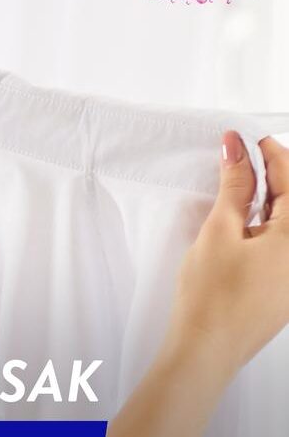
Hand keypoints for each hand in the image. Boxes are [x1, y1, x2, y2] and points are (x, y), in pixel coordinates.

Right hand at [109, 131, 288, 436]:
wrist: (206, 349)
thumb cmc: (211, 296)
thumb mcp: (220, 231)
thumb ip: (234, 187)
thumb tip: (236, 150)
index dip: (268, 151)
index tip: (242, 137)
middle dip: (271, 172)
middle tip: (239, 154)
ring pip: (287, 220)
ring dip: (267, 197)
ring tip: (237, 183)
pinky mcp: (285, 285)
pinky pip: (282, 241)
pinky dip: (265, 222)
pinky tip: (243, 217)